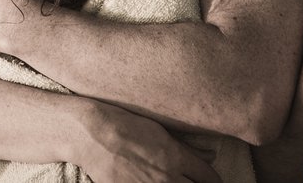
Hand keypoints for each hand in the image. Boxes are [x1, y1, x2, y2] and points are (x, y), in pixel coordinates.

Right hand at [78, 102, 219, 182]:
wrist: (89, 134)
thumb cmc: (122, 125)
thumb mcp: (157, 130)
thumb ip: (186, 146)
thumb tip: (211, 154)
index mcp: (175, 156)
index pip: (210, 178)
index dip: (213, 180)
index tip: (208, 180)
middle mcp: (167, 176)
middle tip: (193, 182)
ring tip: (172, 181)